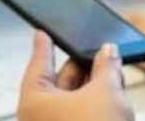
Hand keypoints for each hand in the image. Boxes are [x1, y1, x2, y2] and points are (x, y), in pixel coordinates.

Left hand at [17, 31, 133, 120]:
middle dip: (80, 66)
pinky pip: (78, 117)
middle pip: (57, 83)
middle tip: (96, 50)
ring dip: (92, 86)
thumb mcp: (107, 93)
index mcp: (33, 102)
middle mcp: (37, 119)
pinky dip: (93, 106)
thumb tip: (108, 52)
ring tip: (111, 71)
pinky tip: (111, 97)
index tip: (42, 32)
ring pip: (71, 102)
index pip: (39, 64)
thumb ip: (107, 67)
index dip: (44, 45)